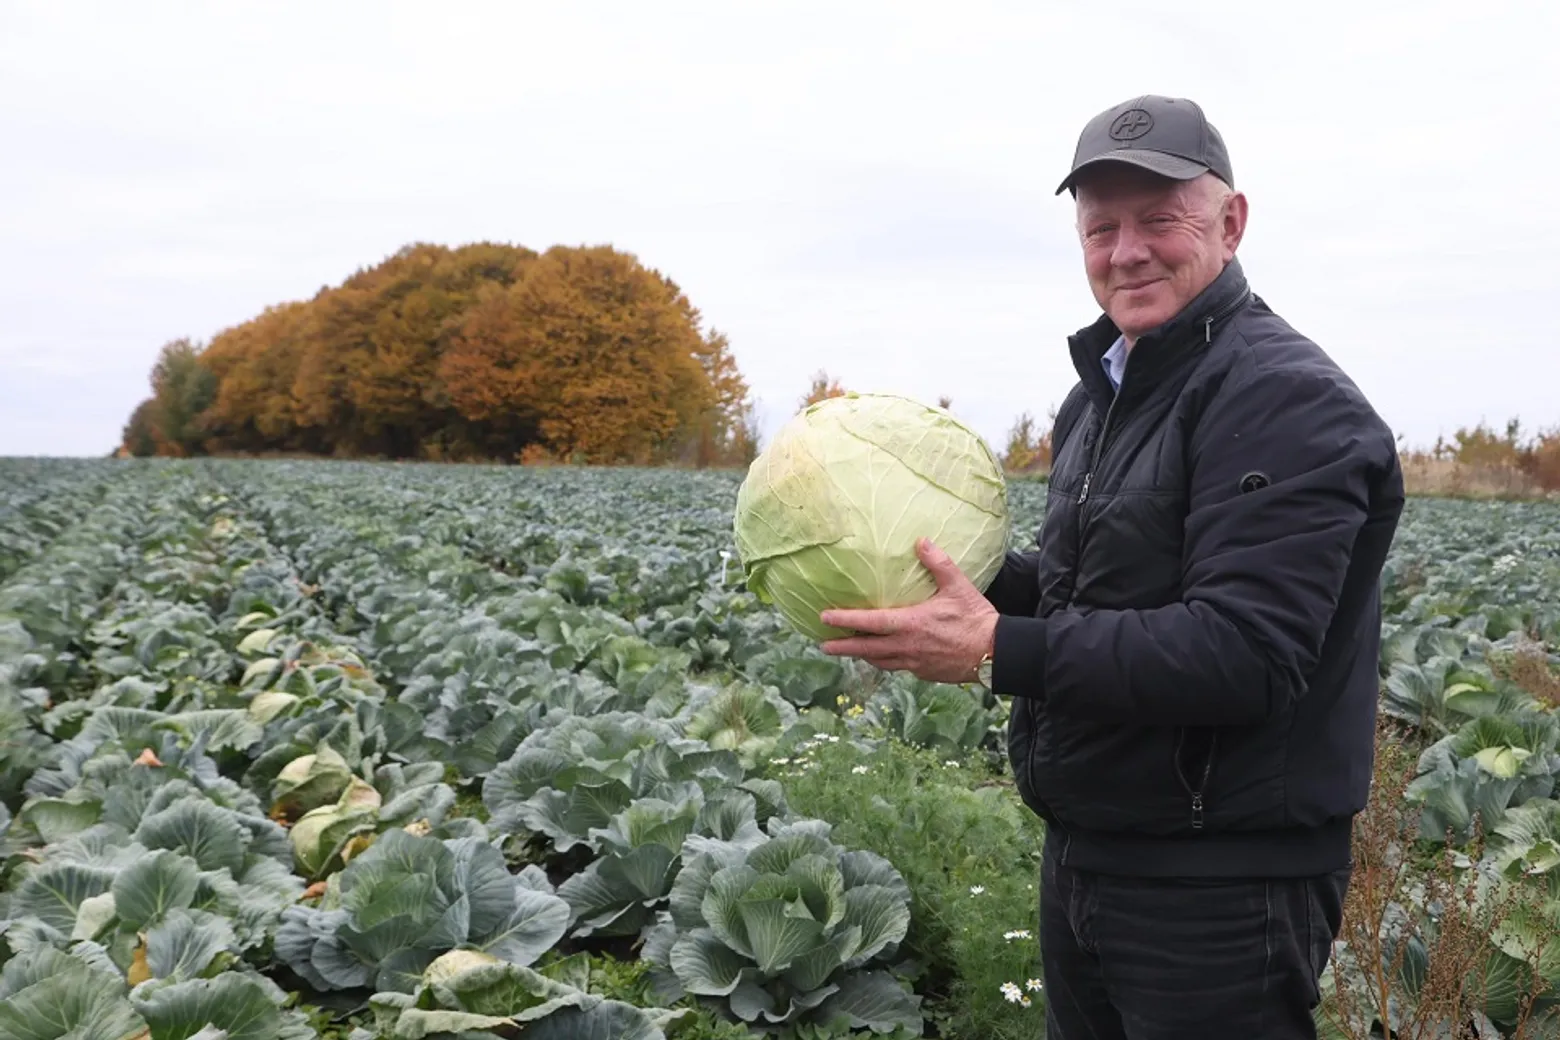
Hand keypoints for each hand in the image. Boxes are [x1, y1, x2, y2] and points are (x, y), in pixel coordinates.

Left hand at [818, 538, 997, 683]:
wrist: (995, 653)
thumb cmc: (976, 619)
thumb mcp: (958, 586)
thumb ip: (938, 563)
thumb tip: (921, 541)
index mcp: (910, 624)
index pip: (869, 622)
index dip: (844, 620)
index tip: (824, 618)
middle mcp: (907, 646)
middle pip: (865, 649)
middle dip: (842, 647)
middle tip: (822, 644)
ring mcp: (914, 663)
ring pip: (880, 661)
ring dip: (862, 655)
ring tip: (847, 651)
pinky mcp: (924, 673)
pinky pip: (898, 667)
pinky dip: (885, 661)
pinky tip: (882, 657)